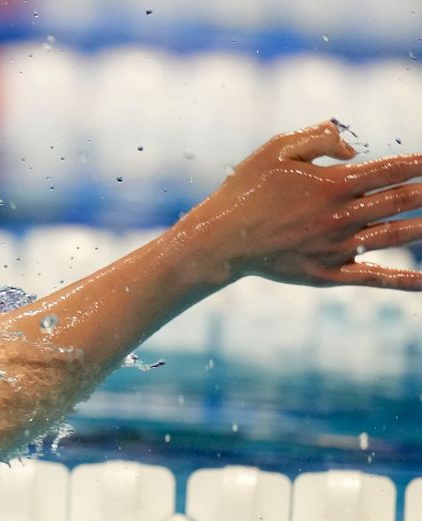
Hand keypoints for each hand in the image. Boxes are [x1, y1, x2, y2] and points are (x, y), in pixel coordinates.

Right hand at [180, 121, 421, 290]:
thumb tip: (355, 150)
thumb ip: (319, 138)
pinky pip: (375, 277)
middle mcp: (341, 216)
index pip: (393, 169)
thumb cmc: (246, 190)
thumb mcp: (276, 148)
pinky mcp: (328, 273)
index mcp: (333, 184)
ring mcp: (337, 248)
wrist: (219, 241)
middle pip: (403, 200)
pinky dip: (406, 281)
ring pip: (396, 235)